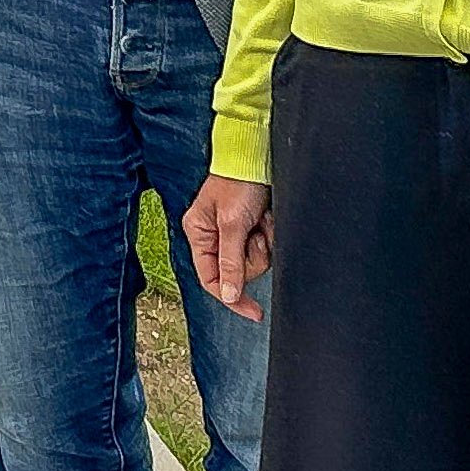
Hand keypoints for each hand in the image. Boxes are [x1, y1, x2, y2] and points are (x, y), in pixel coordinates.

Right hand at [183, 174, 273, 317]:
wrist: (258, 158)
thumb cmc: (238, 182)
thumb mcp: (232, 223)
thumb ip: (229, 261)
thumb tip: (226, 295)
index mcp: (198, 234)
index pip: (211, 279)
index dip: (232, 298)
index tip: (254, 312)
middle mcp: (214, 236)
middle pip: (237, 272)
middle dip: (252, 255)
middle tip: (256, 232)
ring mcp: (234, 233)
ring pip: (254, 261)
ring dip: (264, 242)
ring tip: (262, 219)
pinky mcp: (251, 229)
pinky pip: (265, 248)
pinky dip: (270, 235)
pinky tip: (267, 218)